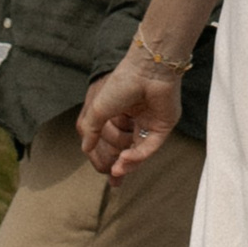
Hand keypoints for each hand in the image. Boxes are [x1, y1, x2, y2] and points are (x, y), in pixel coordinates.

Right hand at [78, 54, 184, 177]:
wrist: (146, 70)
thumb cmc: (120, 84)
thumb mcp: (97, 109)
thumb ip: (91, 130)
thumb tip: (85, 149)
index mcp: (119, 113)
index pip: (111, 142)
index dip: (105, 157)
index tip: (102, 171)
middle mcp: (134, 120)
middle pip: (125, 150)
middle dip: (117, 165)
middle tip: (111, 175)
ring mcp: (149, 124)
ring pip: (137, 152)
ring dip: (126, 163)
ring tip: (117, 168)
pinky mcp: (162, 127)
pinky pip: (150, 147)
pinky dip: (137, 156)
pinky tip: (125, 160)